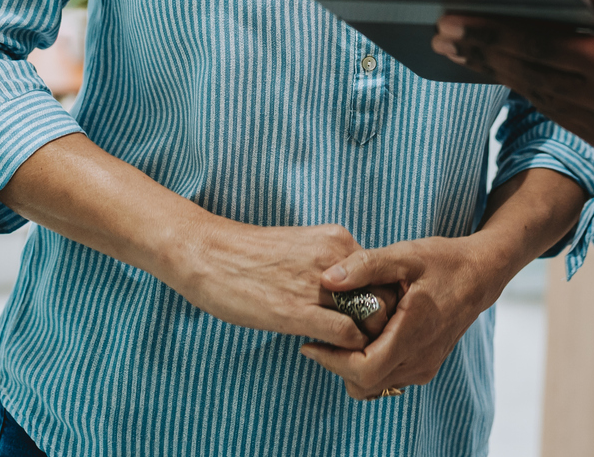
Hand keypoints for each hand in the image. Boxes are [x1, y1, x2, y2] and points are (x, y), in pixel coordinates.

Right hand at [160, 216, 380, 349]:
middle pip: (387, 295)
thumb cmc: (249, 254)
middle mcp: (336, 258)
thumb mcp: (301, 248)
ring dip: (368, 341)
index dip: (383, 301)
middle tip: (369, 342)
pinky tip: (326, 352)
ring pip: (372, 317)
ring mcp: (319, 285)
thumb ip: (330, 266)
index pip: (384, 275)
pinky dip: (346, 350)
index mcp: (338, 240)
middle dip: (382, 323)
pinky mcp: (297, 311)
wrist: (207, 252)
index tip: (371, 319)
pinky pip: (346, 335)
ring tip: (352, 352)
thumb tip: (349, 292)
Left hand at [301, 237, 512, 399]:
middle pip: (365, 384)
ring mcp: (424, 366)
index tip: (311, 343)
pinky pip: (388, 378)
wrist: (481, 274)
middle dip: (337, 364)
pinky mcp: (425, 366)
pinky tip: (365, 335)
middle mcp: (420, 359)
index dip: (332, 361)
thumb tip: (327, 278)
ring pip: (375, 385)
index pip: (364, 370)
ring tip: (342, 333)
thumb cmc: (444, 262)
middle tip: (322, 335)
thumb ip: (365, 265)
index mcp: (413, 334)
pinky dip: (369, 365)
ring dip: (352, 366)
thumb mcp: (404, 255)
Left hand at [432, 0, 593, 153]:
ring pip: (542, 98)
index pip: (547, 48)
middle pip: (535, 75)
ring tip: (461, 50)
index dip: (498, 33)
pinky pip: (558, 113)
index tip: (457, 19)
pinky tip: (502, 70)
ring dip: (499, 73)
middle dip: (485, 52)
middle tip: (442, 33)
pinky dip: (528, 90)